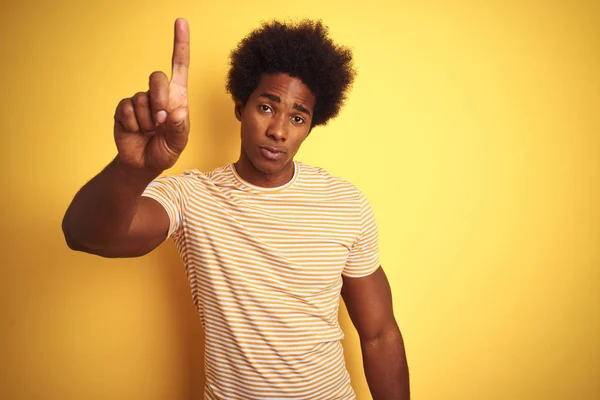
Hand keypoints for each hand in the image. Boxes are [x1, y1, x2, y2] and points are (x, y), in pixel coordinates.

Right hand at [114, 18, 189, 172]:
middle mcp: (158, 94)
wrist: (142, 164)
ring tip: (149, 132)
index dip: (180, 44)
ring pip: (142, 99)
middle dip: (160, 100)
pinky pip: (127, 110)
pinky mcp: (124, 109)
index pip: (180, 66)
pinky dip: (134, 125)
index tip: (181, 22)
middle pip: (157, 78)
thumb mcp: (178, 142)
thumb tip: (177, 110)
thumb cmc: (165, 150)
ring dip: (147, 121)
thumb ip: (180, 127)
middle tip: (161, 122)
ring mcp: (140, 100)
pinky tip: (136, 132)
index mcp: (177, 97)